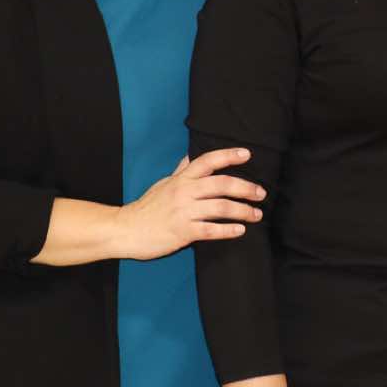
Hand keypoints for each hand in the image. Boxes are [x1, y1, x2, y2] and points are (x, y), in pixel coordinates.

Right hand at [118, 148, 264, 259]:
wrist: (126, 229)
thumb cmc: (147, 207)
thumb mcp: (163, 184)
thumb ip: (181, 171)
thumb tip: (191, 156)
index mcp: (181, 179)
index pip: (208, 160)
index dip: (228, 155)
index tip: (247, 154)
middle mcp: (185, 192)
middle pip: (222, 184)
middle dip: (246, 188)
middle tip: (261, 193)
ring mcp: (184, 212)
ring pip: (221, 207)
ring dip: (243, 211)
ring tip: (256, 215)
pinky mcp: (182, 232)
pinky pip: (211, 230)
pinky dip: (228, 230)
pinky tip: (240, 231)